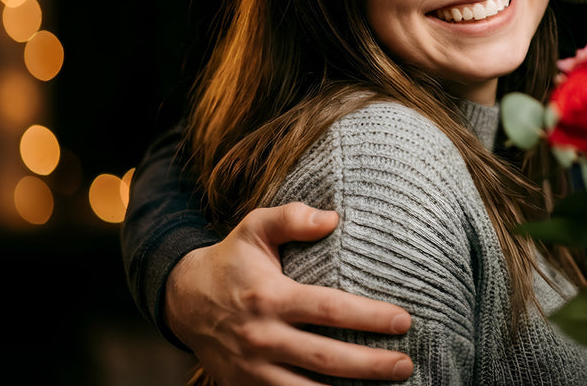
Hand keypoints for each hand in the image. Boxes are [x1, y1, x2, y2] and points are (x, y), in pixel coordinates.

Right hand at [165, 202, 413, 384]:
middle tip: (405, 364)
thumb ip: (291, 218)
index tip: (403, 320)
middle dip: (371, 365)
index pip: (329, 310)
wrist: (182, 301)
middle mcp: (261, 337)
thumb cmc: (231, 260)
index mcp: (270, 297)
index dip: (369, 317)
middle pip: (326, 358)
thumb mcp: (254, 228)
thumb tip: (333, 218)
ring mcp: (251, 369)